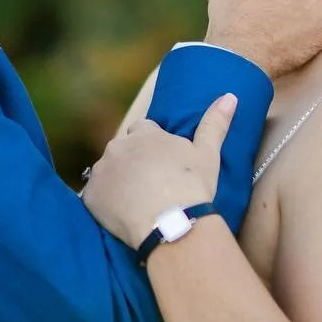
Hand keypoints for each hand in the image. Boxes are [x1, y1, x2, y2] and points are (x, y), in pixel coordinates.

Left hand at [81, 94, 235, 248]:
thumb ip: (214, 124)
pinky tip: (122, 214)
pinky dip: (105, 203)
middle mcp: (118, 146)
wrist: (172, 224)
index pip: (143, 130)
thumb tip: (230, 96)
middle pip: (123, 150)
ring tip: (138, 202)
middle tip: (152, 185)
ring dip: (118, 181)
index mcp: (144, 133)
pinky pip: (95, 195)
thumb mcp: (208, 154)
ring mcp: (102, 171)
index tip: (164, 165)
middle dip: (134, 162)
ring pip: (108, 171)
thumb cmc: (192, 187)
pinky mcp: (91, 196)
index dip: (153, 147)